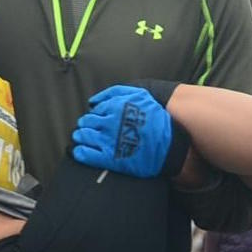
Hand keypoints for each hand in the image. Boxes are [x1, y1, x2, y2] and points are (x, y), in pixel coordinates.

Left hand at [72, 85, 187, 178]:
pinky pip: (86, 154)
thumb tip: (94, 100)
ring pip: (83, 136)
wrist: (170, 146)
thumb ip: (116, 93)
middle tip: (89, 128)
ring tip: (83, 138)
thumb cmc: (157, 120)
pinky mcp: (110, 158)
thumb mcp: (140, 96)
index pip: (94, 109)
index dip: (95, 114)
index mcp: (115, 106)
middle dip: (86, 124)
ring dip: (80, 136)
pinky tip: (81, 152)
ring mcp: (108, 140)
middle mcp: (109, 122)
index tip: (97, 118)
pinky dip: (80, 153)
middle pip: (86, 121)